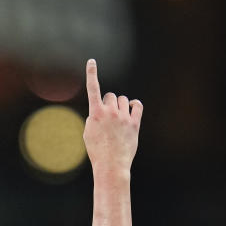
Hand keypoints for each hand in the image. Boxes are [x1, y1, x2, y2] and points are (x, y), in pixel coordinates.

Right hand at [83, 59, 141, 173]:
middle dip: (109, 103)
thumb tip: (102, 110)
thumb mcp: (88, 132)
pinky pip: (137, 105)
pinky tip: (131, 108)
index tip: (92, 61)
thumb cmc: (97, 150)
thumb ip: (94, 117)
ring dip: (120, 105)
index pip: (93, 89)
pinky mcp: (134, 123)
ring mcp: (124, 117)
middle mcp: (110, 112)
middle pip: (111, 95)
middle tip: (108, 116)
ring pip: (122, 100)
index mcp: (96, 113)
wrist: (111, 164)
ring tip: (118, 118)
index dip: (92, 74)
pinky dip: (134, 105)